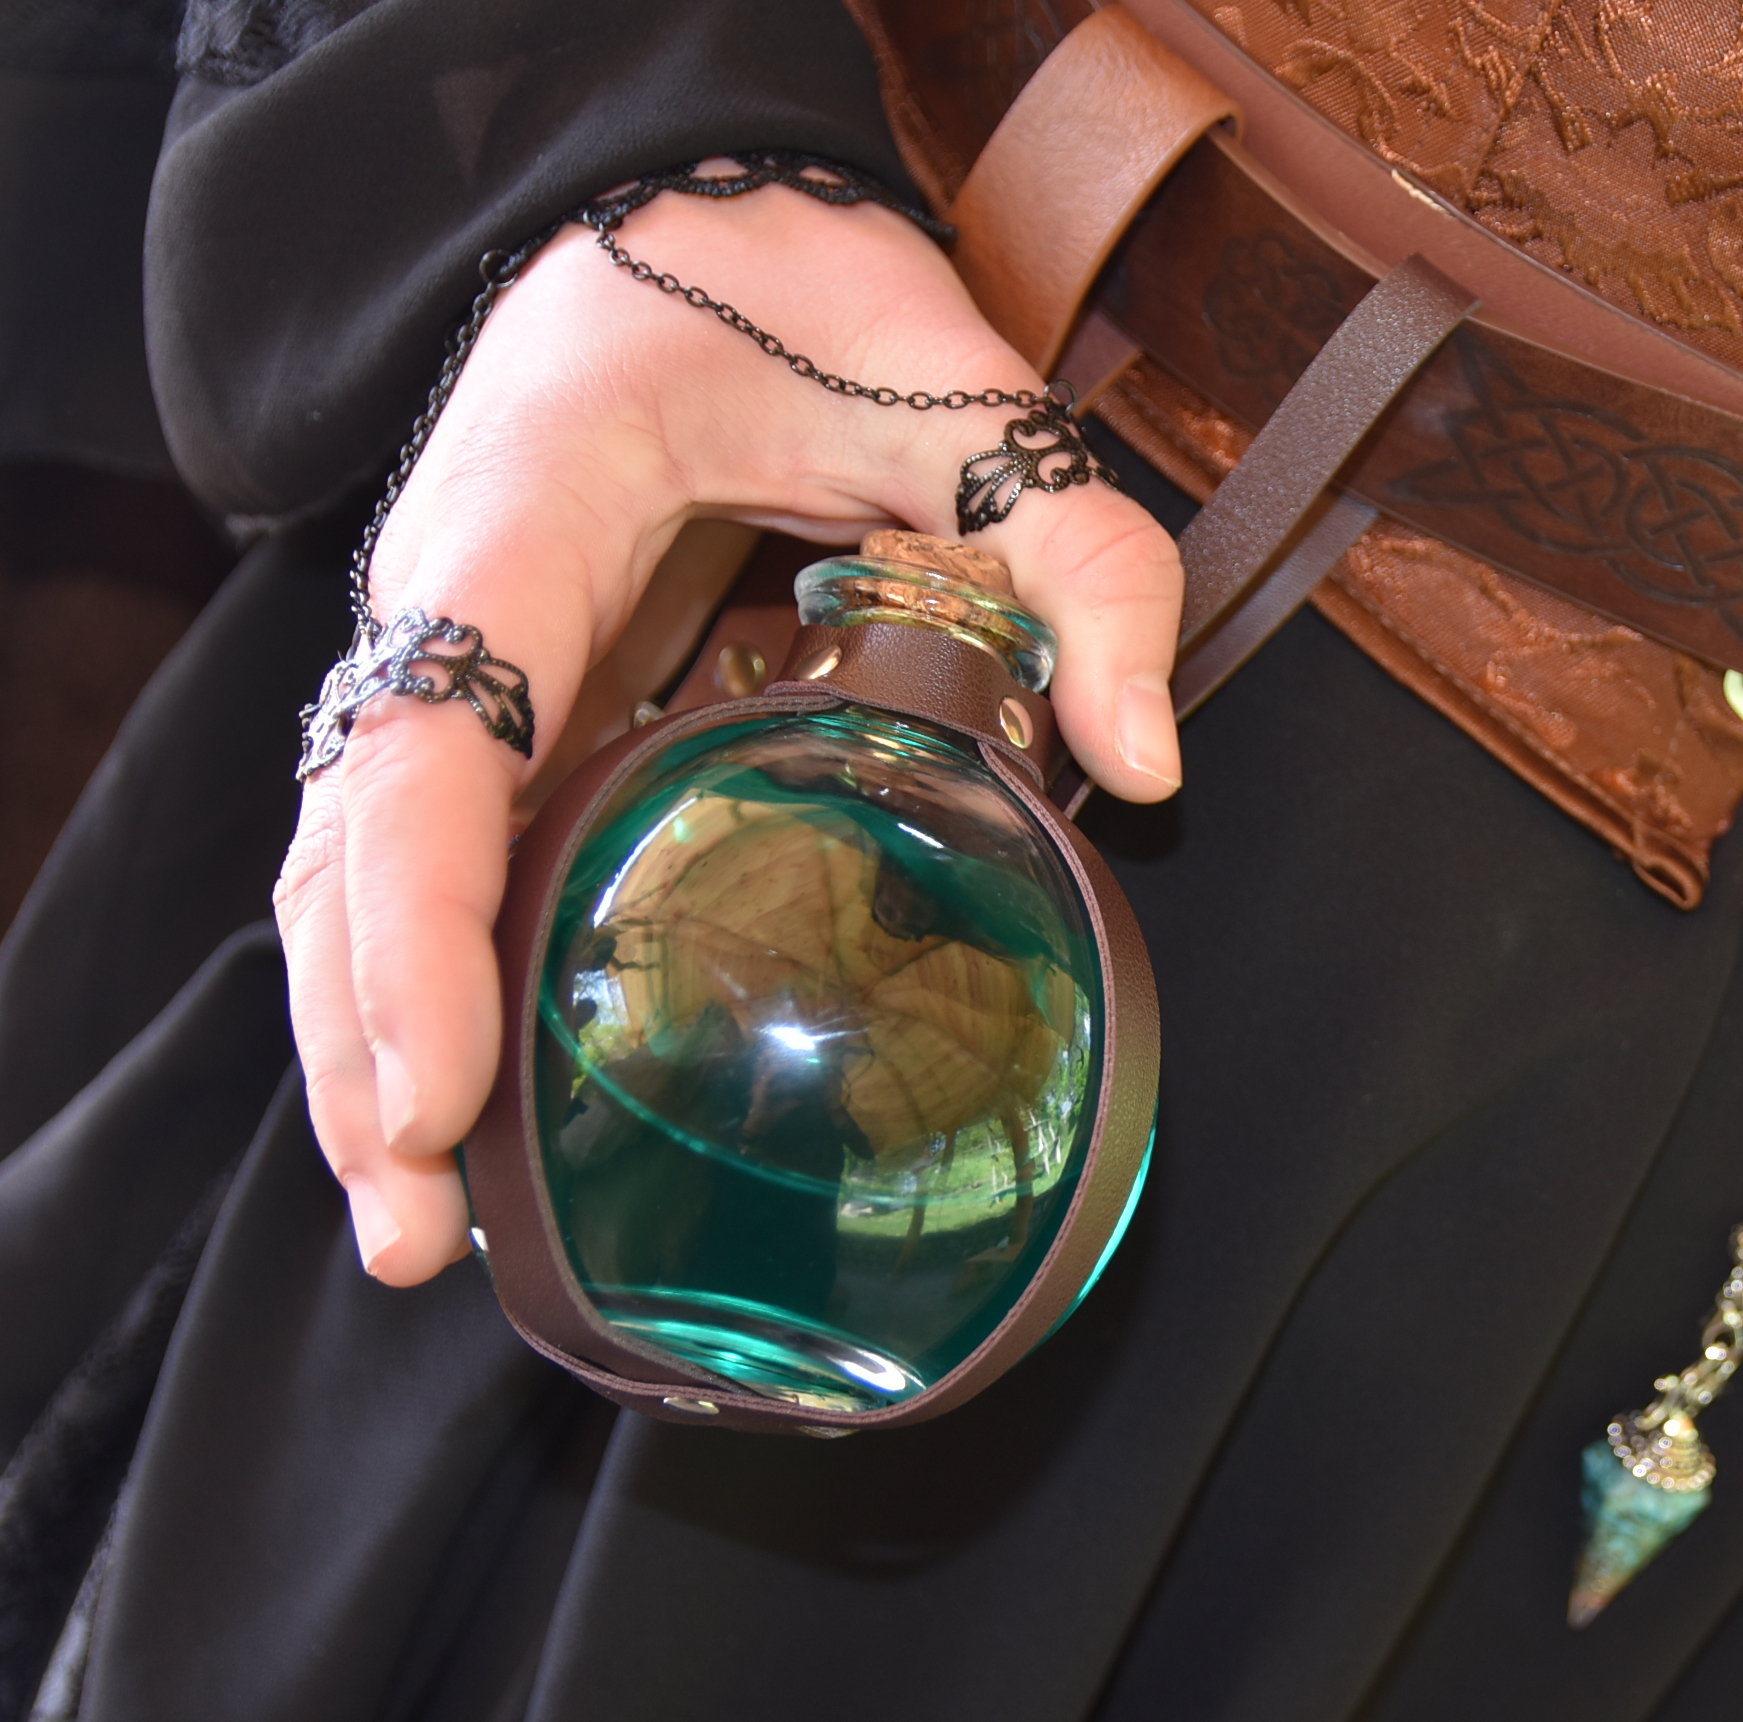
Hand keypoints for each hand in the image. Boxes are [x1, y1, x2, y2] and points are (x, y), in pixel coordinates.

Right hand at [274, 178, 1183, 1285]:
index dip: (415, 936)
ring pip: (361, 880)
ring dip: (374, 1051)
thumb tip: (1148, 763)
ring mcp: (466, 669)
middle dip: (363, 1053)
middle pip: (351, 860)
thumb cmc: (793, 286)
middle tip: (417, 1234)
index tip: (442, 1094)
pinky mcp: (510, 708)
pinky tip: (471, 1116)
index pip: (425, 757)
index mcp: (513, 531)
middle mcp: (451, 615)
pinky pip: (434, 861)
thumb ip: (1076, 544)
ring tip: (422, 1228)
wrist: (694, 223)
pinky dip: (433, 988)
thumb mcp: (956, 381)